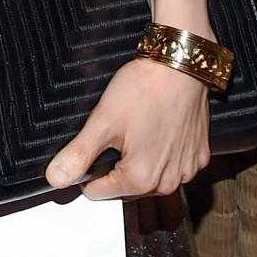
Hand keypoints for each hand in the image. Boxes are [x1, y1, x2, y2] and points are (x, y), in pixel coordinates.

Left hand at [44, 57, 209, 200]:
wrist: (181, 64)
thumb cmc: (147, 88)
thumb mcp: (103, 121)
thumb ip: (78, 155)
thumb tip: (56, 178)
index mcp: (141, 179)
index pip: (98, 193)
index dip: (90, 170)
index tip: (97, 146)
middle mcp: (167, 182)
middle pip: (126, 188)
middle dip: (117, 167)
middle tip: (118, 133)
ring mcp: (186, 170)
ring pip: (150, 179)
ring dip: (141, 162)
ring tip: (139, 130)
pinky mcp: (200, 156)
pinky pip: (173, 166)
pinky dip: (164, 154)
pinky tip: (159, 130)